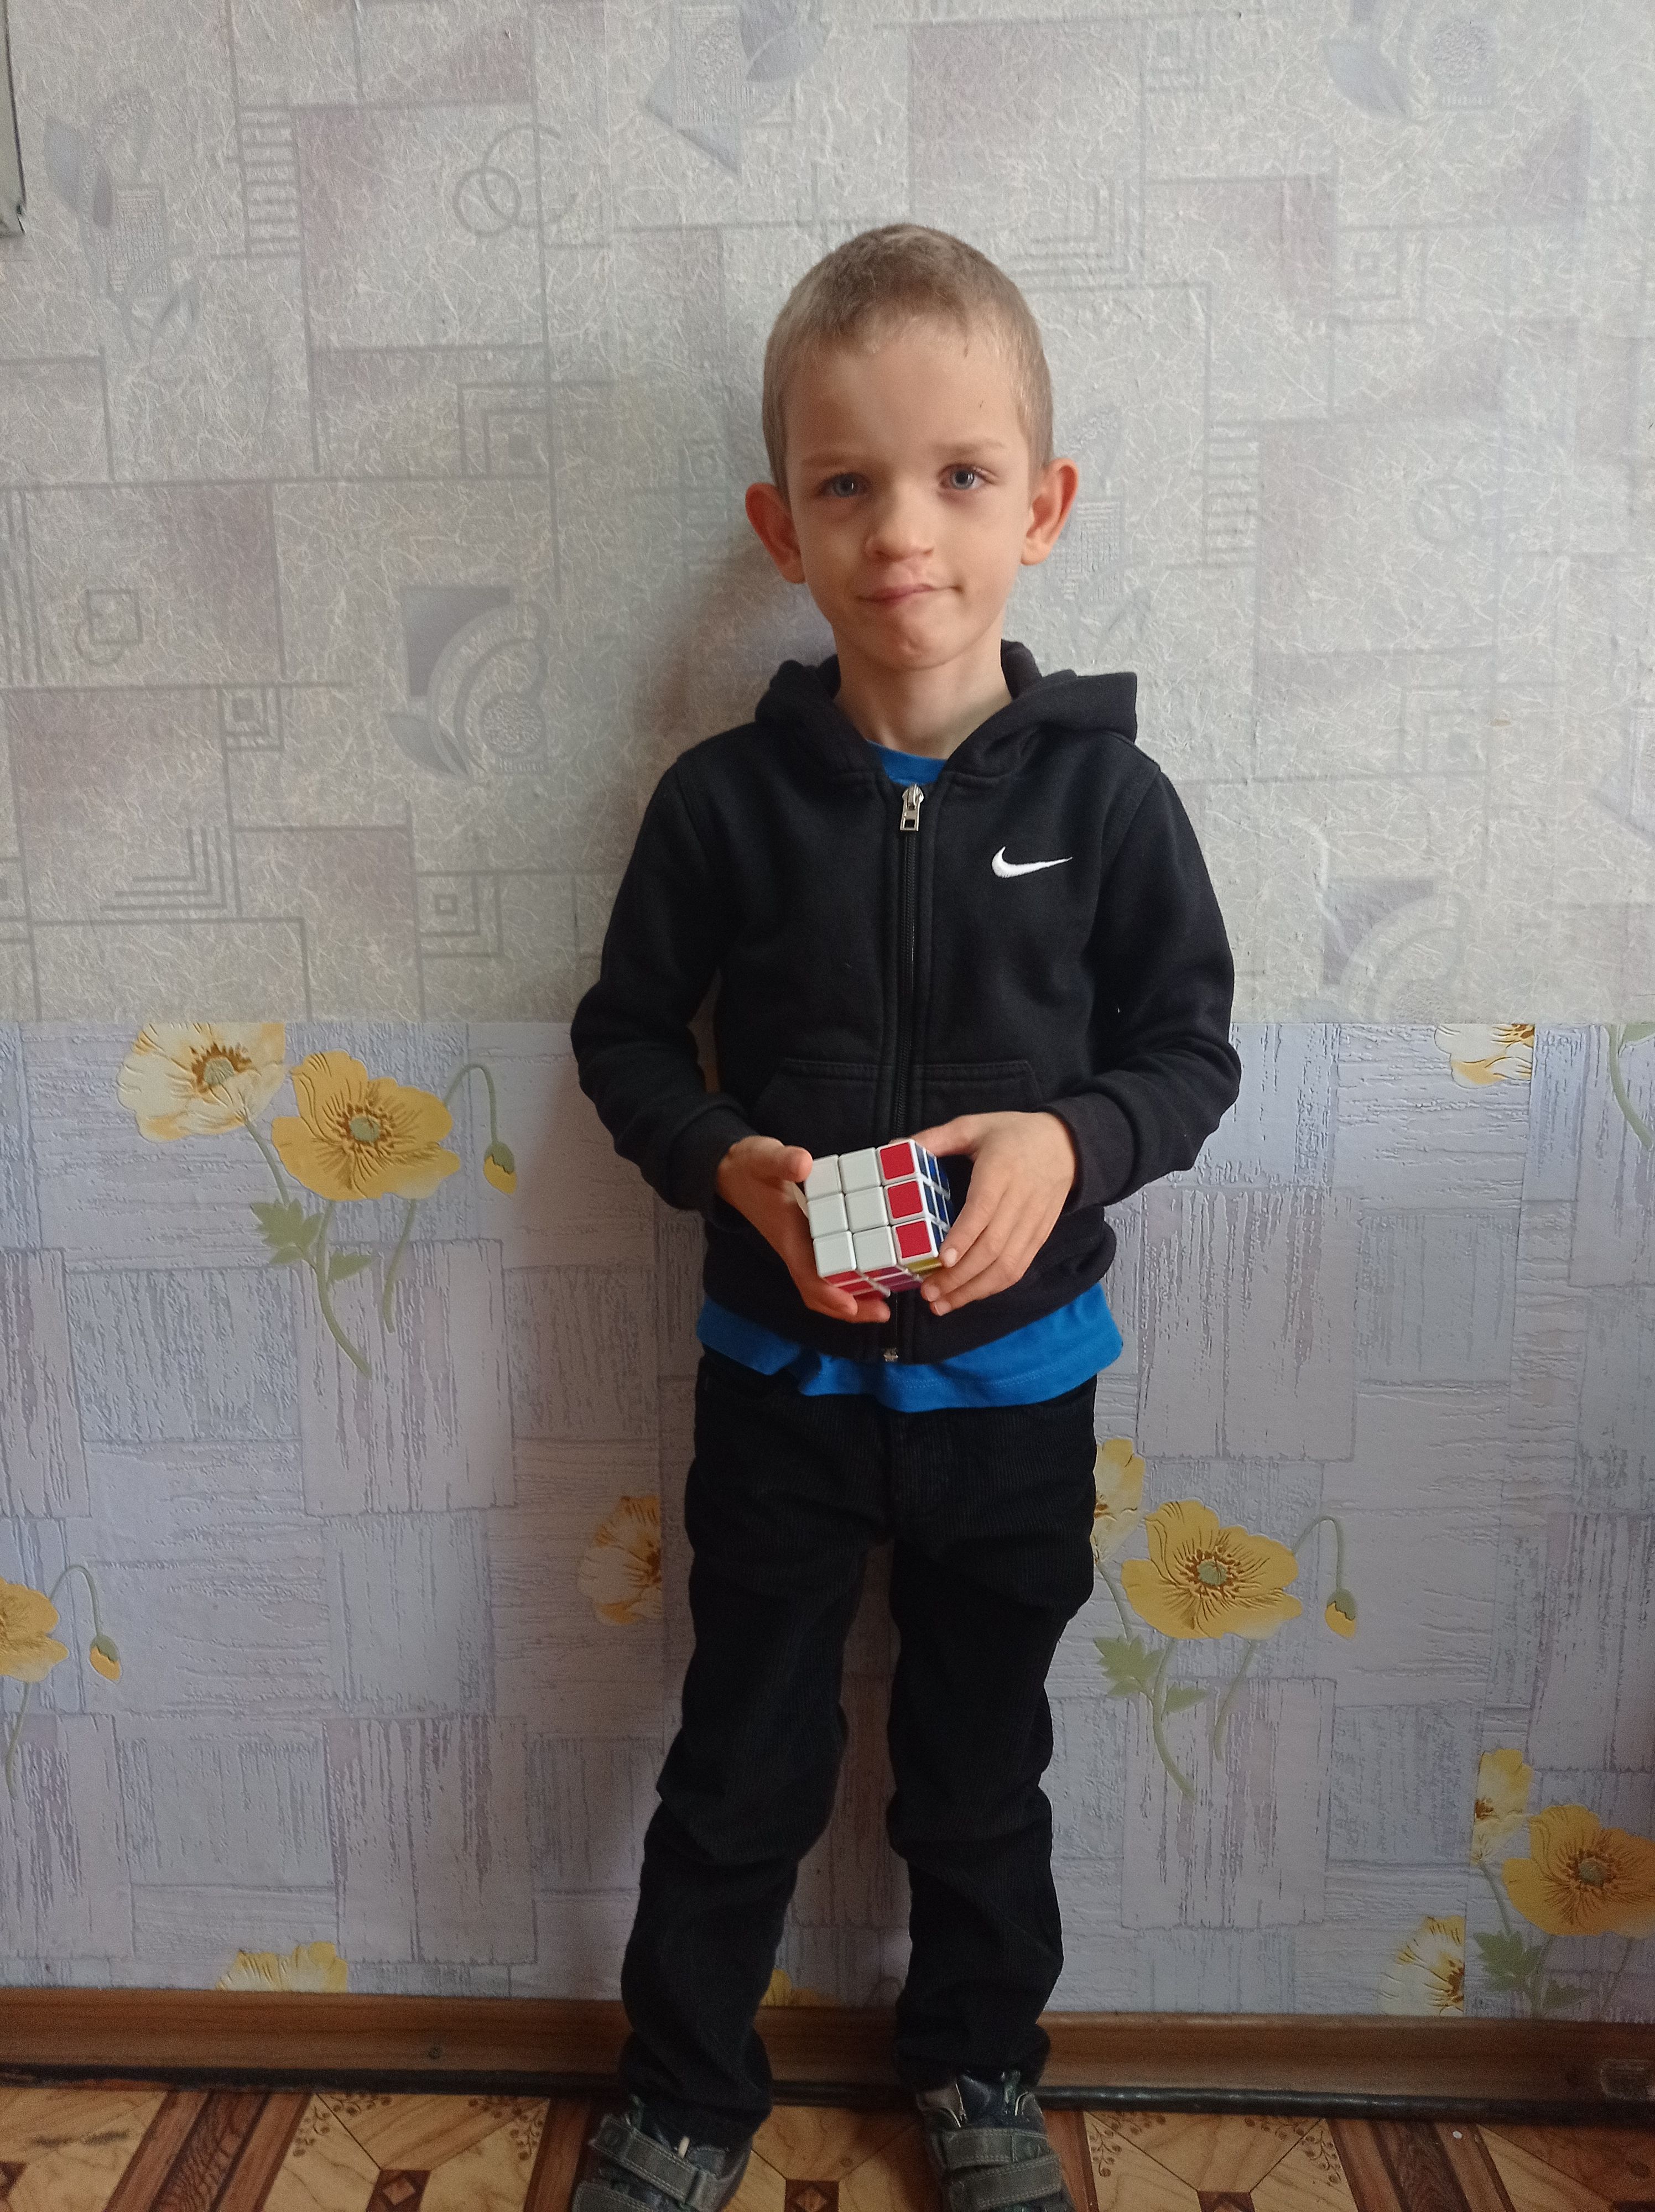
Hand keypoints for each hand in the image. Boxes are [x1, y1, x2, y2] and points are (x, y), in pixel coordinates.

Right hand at [715, 1135, 891, 1323]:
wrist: (731, 1174)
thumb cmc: (750, 1167)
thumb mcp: (764, 1157)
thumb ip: (782, 1160)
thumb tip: (803, 1164)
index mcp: (787, 1233)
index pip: (807, 1273)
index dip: (828, 1292)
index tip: (851, 1305)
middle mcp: (794, 1248)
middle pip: (818, 1291)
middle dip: (849, 1307)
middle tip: (883, 1313)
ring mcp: (800, 1248)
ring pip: (823, 1286)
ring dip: (851, 1299)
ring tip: (882, 1305)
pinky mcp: (806, 1243)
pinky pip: (826, 1272)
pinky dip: (847, 1281)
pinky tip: (871, 1277)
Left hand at [908, 1110, 1077, 1316]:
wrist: (1066, 1145)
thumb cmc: (1012, 1134)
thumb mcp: (973, 1125)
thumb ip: (935, 1138)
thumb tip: (892, 1148)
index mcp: (1001, 1169)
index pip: (983, 1209)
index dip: (963, 1237)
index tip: (942, 1259)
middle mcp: (1020, 1199)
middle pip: (993, 1246)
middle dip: (959, 1276)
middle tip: (928, 1292)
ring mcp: (1033, 1222)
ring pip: (1007, 1264)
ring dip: (974, 1289)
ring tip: (942, 1304)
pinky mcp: (1040, 1236)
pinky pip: (1019, 1267)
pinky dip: (993, 1287)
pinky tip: (968, 1296)